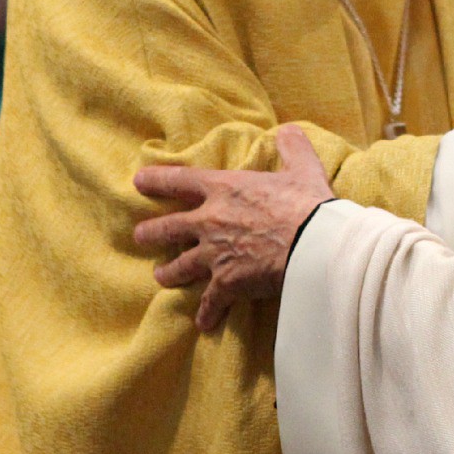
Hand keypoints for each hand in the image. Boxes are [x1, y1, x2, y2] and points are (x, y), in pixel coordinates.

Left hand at [134, 125, 334, 332]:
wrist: (314, 246)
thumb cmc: (307, 203)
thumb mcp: (302, 168)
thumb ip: (292, 147)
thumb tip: (289, 130)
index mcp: (224, 189)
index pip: (180, 180)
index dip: (157, 180)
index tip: (138, 181)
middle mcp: (210, 221)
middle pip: (169, 228)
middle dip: (152, 232)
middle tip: (140, 235)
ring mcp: (214, 254)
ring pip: (181, 266)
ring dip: (170, 273)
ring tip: (161, 277)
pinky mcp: (227, 283)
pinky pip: (211, 301)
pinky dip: (207, 313)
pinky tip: (204, 322)